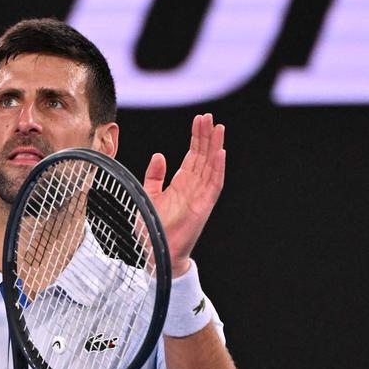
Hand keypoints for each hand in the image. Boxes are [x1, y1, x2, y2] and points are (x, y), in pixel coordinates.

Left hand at [143, 113, 225, 276]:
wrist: (155, 252)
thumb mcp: (148, 195)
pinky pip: (213, 184)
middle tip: (208, 117)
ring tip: (218, 128)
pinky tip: (220, 153)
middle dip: (206, 136)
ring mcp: (200, 196)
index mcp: (180, 184)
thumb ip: (154, 176)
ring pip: (211, 166)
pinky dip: (218, 169)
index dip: (196, 138)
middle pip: (203, 157)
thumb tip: (159, 156)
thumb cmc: (152, 227)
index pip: (193, 156)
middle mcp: (193, 187)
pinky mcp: (203, 206)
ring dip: (215, 147)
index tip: (199, 120)